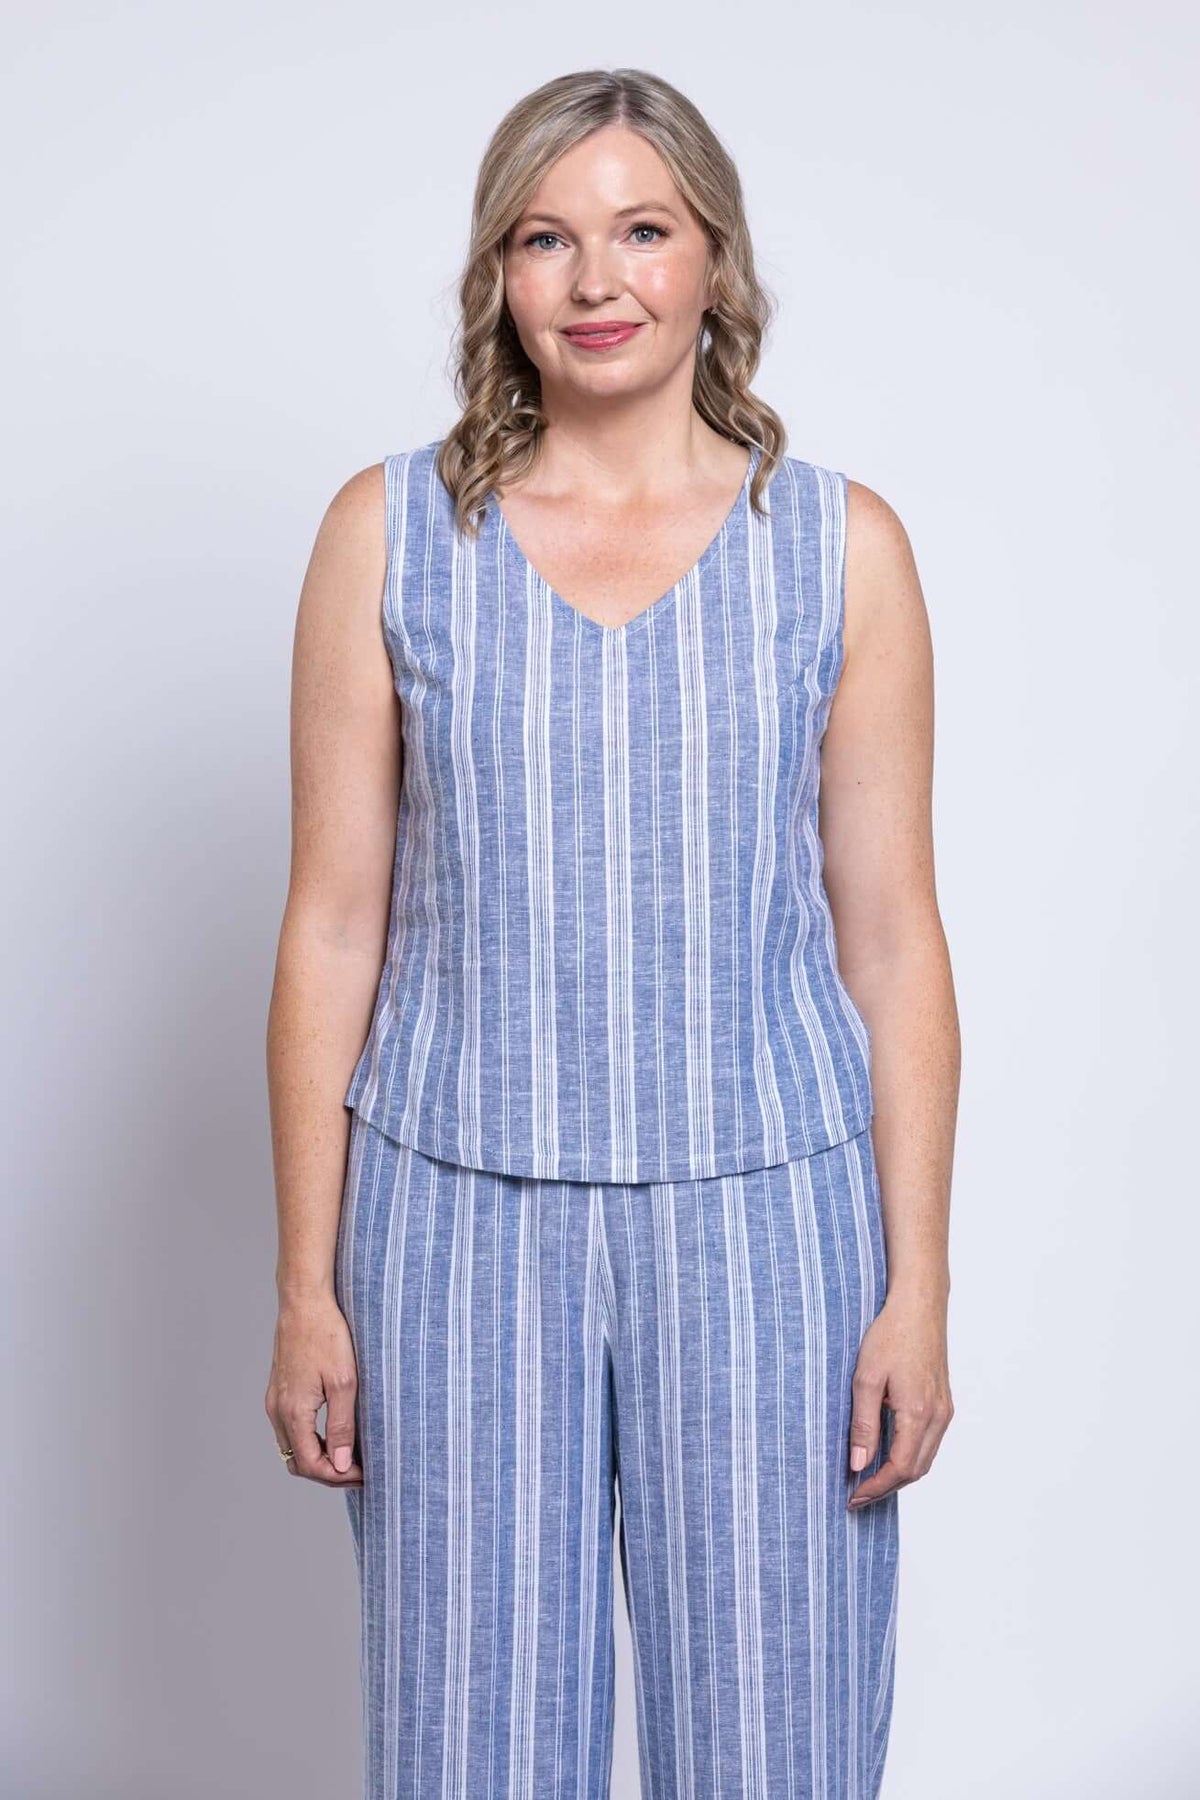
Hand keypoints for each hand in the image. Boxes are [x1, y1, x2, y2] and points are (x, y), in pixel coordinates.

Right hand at [264, 1292, 362, 1485]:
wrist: (304, 1301)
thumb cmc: (326, 1335)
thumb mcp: (344, 1382)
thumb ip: (341, 1426)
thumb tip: (342, 1465)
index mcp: (293, 1412)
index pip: (311, 1465)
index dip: (338, 1477)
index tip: (364, 1474)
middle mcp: (278, 1411)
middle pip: (298, 1462)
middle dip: (328, 1472)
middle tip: (359, 1470)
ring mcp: (275, 1400)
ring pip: (292, 1447)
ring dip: (318, 1457)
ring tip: (349, 1454)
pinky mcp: (278, 1390)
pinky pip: (289, 1429)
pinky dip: (309, 1440)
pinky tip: (332, 1432)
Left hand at [846, 1288, 952, 1508]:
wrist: (919, 1305)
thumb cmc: (891, 1334)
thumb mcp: (866, 1378)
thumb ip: (863, 1425)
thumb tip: (858, 1464)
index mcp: (919, 1413)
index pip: (900, 1468)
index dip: (876, 1487)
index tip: (853, 1495)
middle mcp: (938, 1416)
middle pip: (916, 1470)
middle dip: (887, 1486)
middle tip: (857, 1493)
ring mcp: (944, 1409)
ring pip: (925, 1457)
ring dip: (899, 1473)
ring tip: (869, 1477)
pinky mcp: (943, 1402)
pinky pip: (929, 1441)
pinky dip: (909, 1455)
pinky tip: (887, 1452)